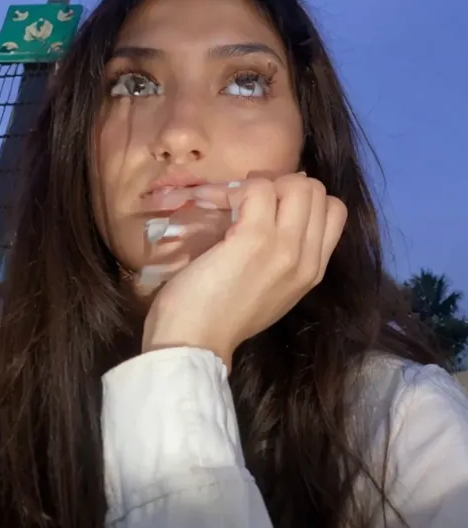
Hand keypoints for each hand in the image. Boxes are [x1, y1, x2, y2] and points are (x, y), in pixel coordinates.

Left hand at [141, 175, 346, 370]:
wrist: (193, 343)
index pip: (334, 210)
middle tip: (250, 202)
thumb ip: (283, 256)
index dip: (303, 199)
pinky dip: (233, 189)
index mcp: (313, 272)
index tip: (272, 207)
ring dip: (262, 184)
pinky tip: (213, 203)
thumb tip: (275, 207)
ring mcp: (285, 248)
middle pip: (318, 191)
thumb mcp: (270, 288)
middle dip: (284, 185)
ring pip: (297, 184)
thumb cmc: (220, 316)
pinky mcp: (255, 237)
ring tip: (233, 202)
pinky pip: (258, 189)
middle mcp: (307, 259)